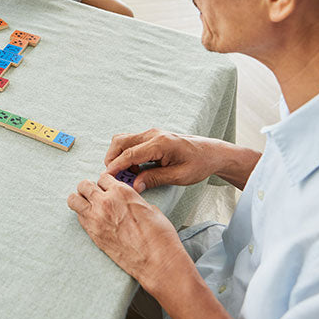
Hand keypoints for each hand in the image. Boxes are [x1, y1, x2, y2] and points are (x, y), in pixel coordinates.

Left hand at [67, 173, 193, 292]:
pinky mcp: (93, 234)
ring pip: (74, 200)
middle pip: (84, 186)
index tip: (105, 187)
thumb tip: (128, 202)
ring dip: (79, 199)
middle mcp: (106, 202)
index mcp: (122, 192)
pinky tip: (91, 219)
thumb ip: (133, 201)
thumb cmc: (159, 237)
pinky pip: (79, 218)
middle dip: (88, 188)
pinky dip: (82, 216)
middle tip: (93, 194)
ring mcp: (96, 218)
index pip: (103, 178)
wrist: (157, 261)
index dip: (105, 183)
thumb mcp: (150, 208)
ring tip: (87, 204)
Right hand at [103, 129, 221, 192]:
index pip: (130, 154)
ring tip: (129, 174)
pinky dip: (127, 154)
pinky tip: (137, 168)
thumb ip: (155, 179)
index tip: (106, 177)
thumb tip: (134, 186)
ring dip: (119, 156)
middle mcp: (153, 134)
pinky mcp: (152, 136)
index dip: (115, 166)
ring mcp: (152, 133)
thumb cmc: (199, 164)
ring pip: (124, 140)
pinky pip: (132, 142)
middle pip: (120, 142)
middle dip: (112, 159)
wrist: (211, 152)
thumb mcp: (179, 176)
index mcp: (160, 143)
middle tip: (114, 177)